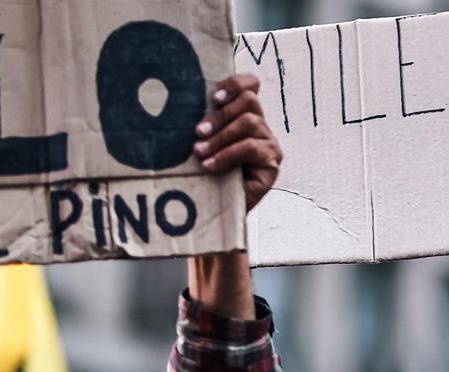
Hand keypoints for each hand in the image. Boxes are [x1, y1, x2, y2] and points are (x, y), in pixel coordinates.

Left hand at [194, 74, 281, 211]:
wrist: (221, 210)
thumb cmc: (208, 174)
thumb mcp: (204, 142)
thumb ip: (203, 123)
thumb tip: (176, 100)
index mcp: (245, 115)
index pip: (250, 86)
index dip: (234, 84)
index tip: (214, 98)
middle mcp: (261, 126)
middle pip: (249, 101)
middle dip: (220, 115)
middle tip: (198, 132)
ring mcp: (270, 144)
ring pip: (249, 122)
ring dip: (220, 136)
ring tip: (200, 151)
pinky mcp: (272, 163)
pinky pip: (251, 147)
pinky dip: (227, 155)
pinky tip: (210, 165)